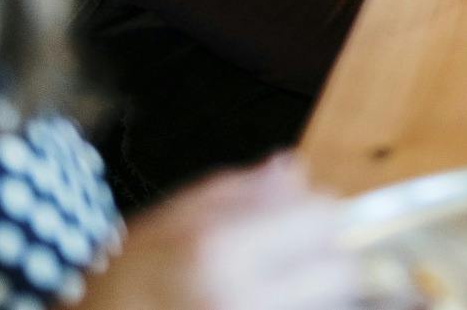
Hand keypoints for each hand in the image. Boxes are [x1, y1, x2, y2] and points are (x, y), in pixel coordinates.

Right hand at [75, 157, 360, 309]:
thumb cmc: (125, 281)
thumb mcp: (171, 218)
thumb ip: (240, 191)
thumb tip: (295, 170)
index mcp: (218, 251)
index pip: (321, 221)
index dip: (322, 215)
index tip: (312, 218)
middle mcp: (242, 300)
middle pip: (340, 273)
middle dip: (332, 258)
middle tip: (305, 256)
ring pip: (329, 303)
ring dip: (318, 290)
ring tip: (279, 283)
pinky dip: (298, 305)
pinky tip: (268, 298)